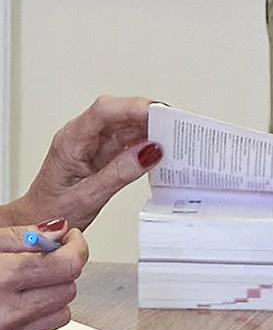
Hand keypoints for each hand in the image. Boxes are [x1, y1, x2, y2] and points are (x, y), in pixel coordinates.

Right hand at [0, 226, 87, 329]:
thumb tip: (56, 231)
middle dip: (62, 269)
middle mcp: (10, 311)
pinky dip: (39, 314)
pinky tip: (19, 301)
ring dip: (53, 293)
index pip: (67, 264)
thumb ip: (19, 236)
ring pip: (62, 312)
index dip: (76, 246)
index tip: (71, 238)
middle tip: (46, 257)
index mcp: (3, 278)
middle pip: (69, 288)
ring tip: (30, 281)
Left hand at [18, 95, 161, 232]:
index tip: (158, 112)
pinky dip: (145, 143)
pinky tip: (160, 149)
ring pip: (125, 125)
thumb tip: (149, 152)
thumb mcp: (88, 197)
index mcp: (70, 140)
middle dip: (147, 115)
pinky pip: (127, 141)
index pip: (103, 112)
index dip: (133, 107)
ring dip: (149, 128)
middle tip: (175, 124)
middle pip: (118, 113)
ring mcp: (92, 144)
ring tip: (174, 136)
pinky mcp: (102, 154)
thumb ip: (120, 173)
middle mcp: (81, 136)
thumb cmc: (52, 211)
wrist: (38, 222)